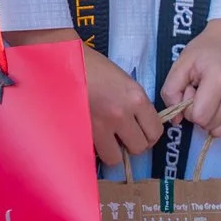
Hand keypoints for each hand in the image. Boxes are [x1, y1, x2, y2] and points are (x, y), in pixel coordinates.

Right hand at [84, 48, 163, 168]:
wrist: (65, 62)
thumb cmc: (94, 66)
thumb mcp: (124, 81)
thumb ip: (135, 102)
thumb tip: (140, 122)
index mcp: (137, 98)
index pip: (155, 131)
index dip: (150, 134)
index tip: (143, 131)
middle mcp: (122, 115)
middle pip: (140, 147)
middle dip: (133, 144)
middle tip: (125, 136)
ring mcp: (101, 126)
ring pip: (117, 158)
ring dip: (114, 152)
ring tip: (108, 140)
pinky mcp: (83, 132)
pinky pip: (96, 153)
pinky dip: (96, 150)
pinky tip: (94, 138)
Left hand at [160, 19, 220, 140]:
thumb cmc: (207, 48)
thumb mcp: (182, 63)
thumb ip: (170, 92)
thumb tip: (176, 120)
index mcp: (220, 78)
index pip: (199, 116)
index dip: (189, 108)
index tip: (193, 90)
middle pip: (211, 125)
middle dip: (201, 114)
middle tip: (202, 92)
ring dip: (213, 118)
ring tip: (214, 96)